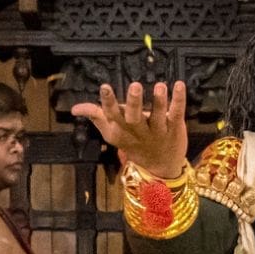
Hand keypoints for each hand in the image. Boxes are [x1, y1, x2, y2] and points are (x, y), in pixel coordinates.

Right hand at [71, 82, 187, 179]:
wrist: (159, 168)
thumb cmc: (133, 143)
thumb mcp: (112, 133)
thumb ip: (96, 116)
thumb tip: (75, 109)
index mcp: (121, 129)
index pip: (112, 115)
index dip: (108, 102)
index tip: (105, 87)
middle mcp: (138, 130)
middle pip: (134, 116)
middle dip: (134, 102)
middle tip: (135, 86)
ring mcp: (157, 130)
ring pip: (158, 115)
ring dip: (159, 100)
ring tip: (159, 86)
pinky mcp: (175, 128)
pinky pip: (177, 113)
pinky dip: (179, 100)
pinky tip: (179, 85)